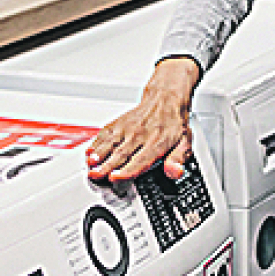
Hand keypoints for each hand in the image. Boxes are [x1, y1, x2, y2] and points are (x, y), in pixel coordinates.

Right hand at [85, 56, 200, 180]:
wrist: (166, 98)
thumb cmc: (173, 124)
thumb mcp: (185, 143)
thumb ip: (178, 160)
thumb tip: (175, 172)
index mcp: (157, 143)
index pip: (140, 160)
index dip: (127, 170)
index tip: (115, 177)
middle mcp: (140, 135)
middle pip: (121, 153)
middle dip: (107, 166)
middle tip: (96, 175)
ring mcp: (128, 128)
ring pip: (111, 142)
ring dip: (98, 154)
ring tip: (90, 163)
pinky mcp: (119, 123)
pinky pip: (105, 133)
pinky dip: (96, 142)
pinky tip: (89, 152)